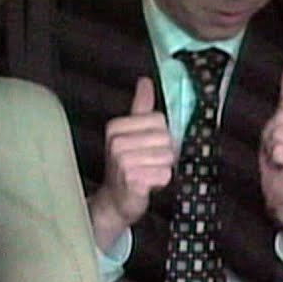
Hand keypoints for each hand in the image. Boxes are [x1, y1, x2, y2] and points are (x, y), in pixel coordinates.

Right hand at [88, 77, 173, 248]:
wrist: (115, 200)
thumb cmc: (128, 165)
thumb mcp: (133, 133)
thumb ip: (141, 107)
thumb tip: (145, 81)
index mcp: (116, 127)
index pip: (159, 120)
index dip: (161, 135)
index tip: (149, 146)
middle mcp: (116, 143)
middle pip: (166, 139)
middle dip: (164, 153)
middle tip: (149, 162)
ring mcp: (123, 162)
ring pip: (167, 157)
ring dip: (162, 168)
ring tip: (147, 172)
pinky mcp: (133, 181)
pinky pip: (165, 175)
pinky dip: (161, 181)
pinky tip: (147, 184)